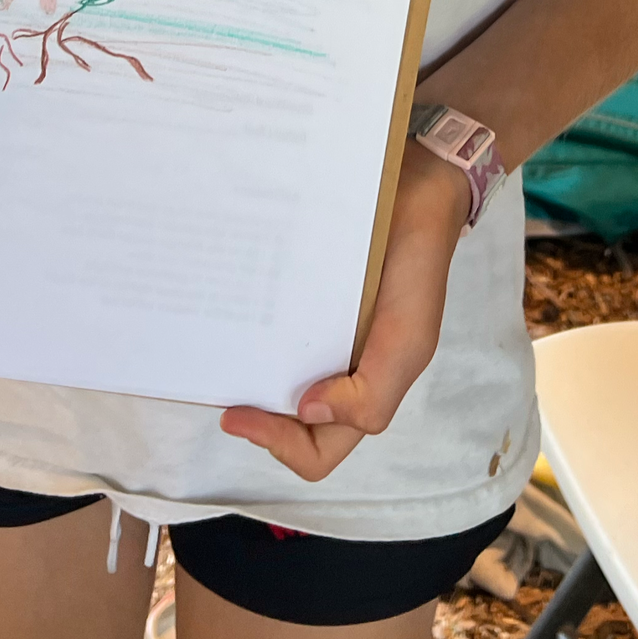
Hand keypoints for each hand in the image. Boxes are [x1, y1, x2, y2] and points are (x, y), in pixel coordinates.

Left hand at [220, 143, 470, 481]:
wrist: (416, 189)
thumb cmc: (416, 270)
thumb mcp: (410, 342)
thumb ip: (373, 394)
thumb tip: (308, 411)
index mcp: (361, 389)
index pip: (317, 449)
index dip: (279, 443)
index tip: (241, 412)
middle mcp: (333, 366)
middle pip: (286, 421)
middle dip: (255, 417)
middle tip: (224, 391)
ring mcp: (314, 328)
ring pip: (270, 373)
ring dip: (244, 373)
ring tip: (221, 352)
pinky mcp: (298, 288)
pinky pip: (266, 318)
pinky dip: (247, 322)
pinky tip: (232, 304)